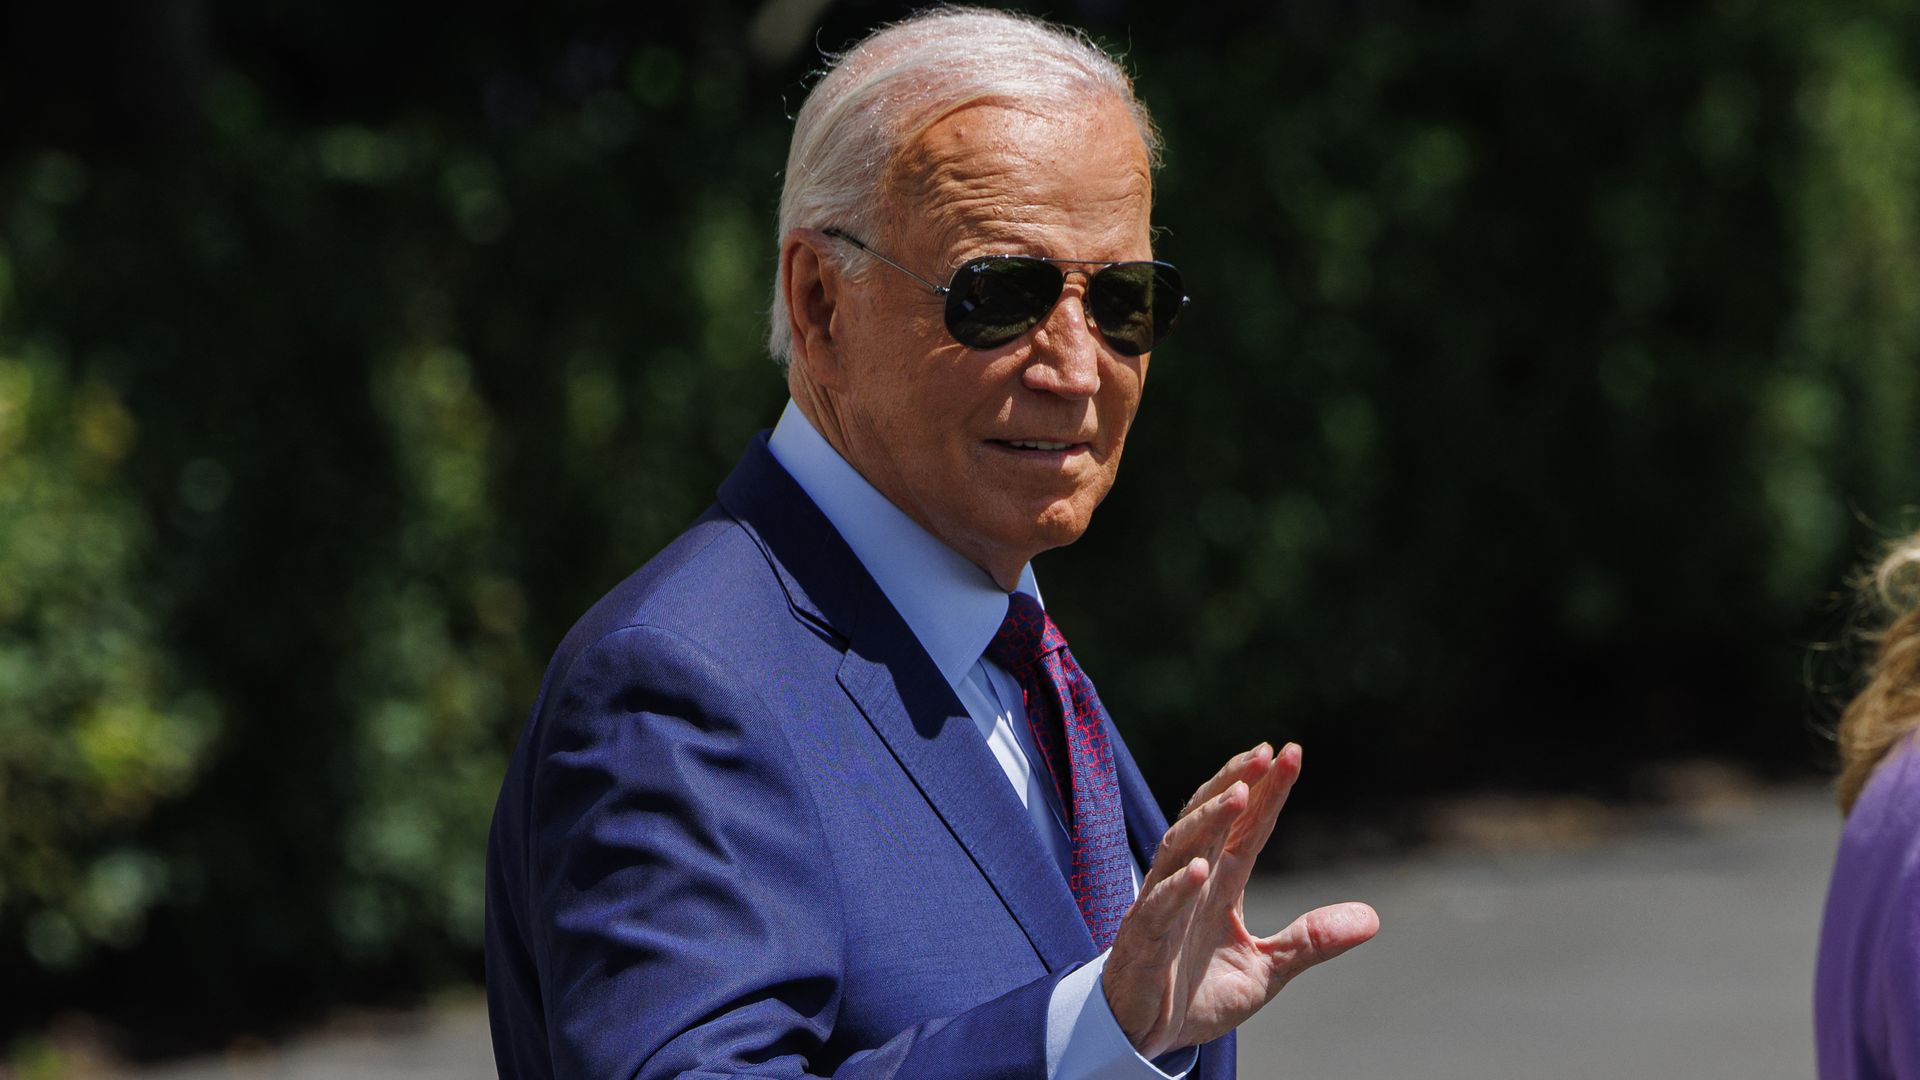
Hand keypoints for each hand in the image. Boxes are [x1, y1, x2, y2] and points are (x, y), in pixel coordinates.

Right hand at [1102, 742, 1379, 1057]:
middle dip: (1234, 784)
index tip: (1290, 752)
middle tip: (1263, 754)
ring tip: (1238, 795)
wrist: (1147, 1037)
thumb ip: (1310, 940)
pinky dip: (1177, 888)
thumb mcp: (1266, 969)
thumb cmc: (1198, 994)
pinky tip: (1200, 870)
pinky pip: (1158, 908)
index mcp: (1220, 884)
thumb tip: (1372, 918)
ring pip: (1180, 849)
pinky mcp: (1142, 941)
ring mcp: (1163, 907)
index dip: (1267, 791)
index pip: (1246, 827)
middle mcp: (1190, 883)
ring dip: (1207, 821)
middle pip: (1209, 821)